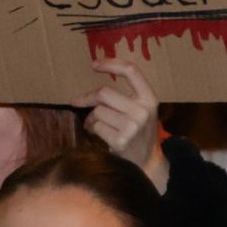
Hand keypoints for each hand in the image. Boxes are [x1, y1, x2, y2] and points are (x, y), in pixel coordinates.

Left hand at [72, 59, 168, 191]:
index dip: (111, 64)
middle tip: (77, 101)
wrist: (148, 163)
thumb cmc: (140, 132)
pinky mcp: (120, 140)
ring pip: (98, 111)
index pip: (131, 71)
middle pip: (104, 93)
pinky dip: (92, 129)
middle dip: (87, 98)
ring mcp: (132, 126)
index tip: (94, 64)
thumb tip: (97, 73)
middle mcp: (142, 110)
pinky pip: (96, 127)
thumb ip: (128, 94)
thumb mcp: (143, 110)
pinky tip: (98, 134)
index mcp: (150, 98)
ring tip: (97, 125)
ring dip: (92, 118)